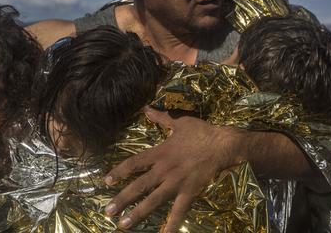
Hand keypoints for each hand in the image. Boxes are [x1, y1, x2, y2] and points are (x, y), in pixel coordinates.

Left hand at [104, 107, 241, 231]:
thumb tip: (147, 109)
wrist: (223, 144)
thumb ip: (161, 118)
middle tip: (108, 212)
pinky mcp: (190, 191)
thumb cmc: (202, 132)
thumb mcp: (179, 122)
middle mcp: (164, 170)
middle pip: (138, 186)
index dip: (119, 172)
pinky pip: (179, 211)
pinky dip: (171, 224)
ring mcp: (176, 182)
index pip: (134, 163)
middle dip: (122, 199)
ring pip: (153, 201)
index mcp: (159, 152)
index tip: (106, 182)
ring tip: (124, 225)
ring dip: (138, 213)